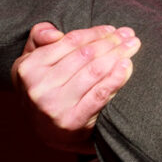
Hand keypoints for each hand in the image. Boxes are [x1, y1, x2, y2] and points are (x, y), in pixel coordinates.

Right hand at [11, 23, 139, 153]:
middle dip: (111, 41)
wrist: (48, 132)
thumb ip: (39, 39)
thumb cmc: (46, 88)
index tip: (112, 29)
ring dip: (119, 55)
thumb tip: (54, 33)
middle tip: (129, 35)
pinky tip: (127, 66)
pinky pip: (101, 93)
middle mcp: (38, 87)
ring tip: (133, 46)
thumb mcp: (33, 63)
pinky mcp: (73, 121)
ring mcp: (55, 105)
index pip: (70, 42)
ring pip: (95, 71)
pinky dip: (117, 77)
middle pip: (85, 55)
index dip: (95, 33)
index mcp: (28, 68)